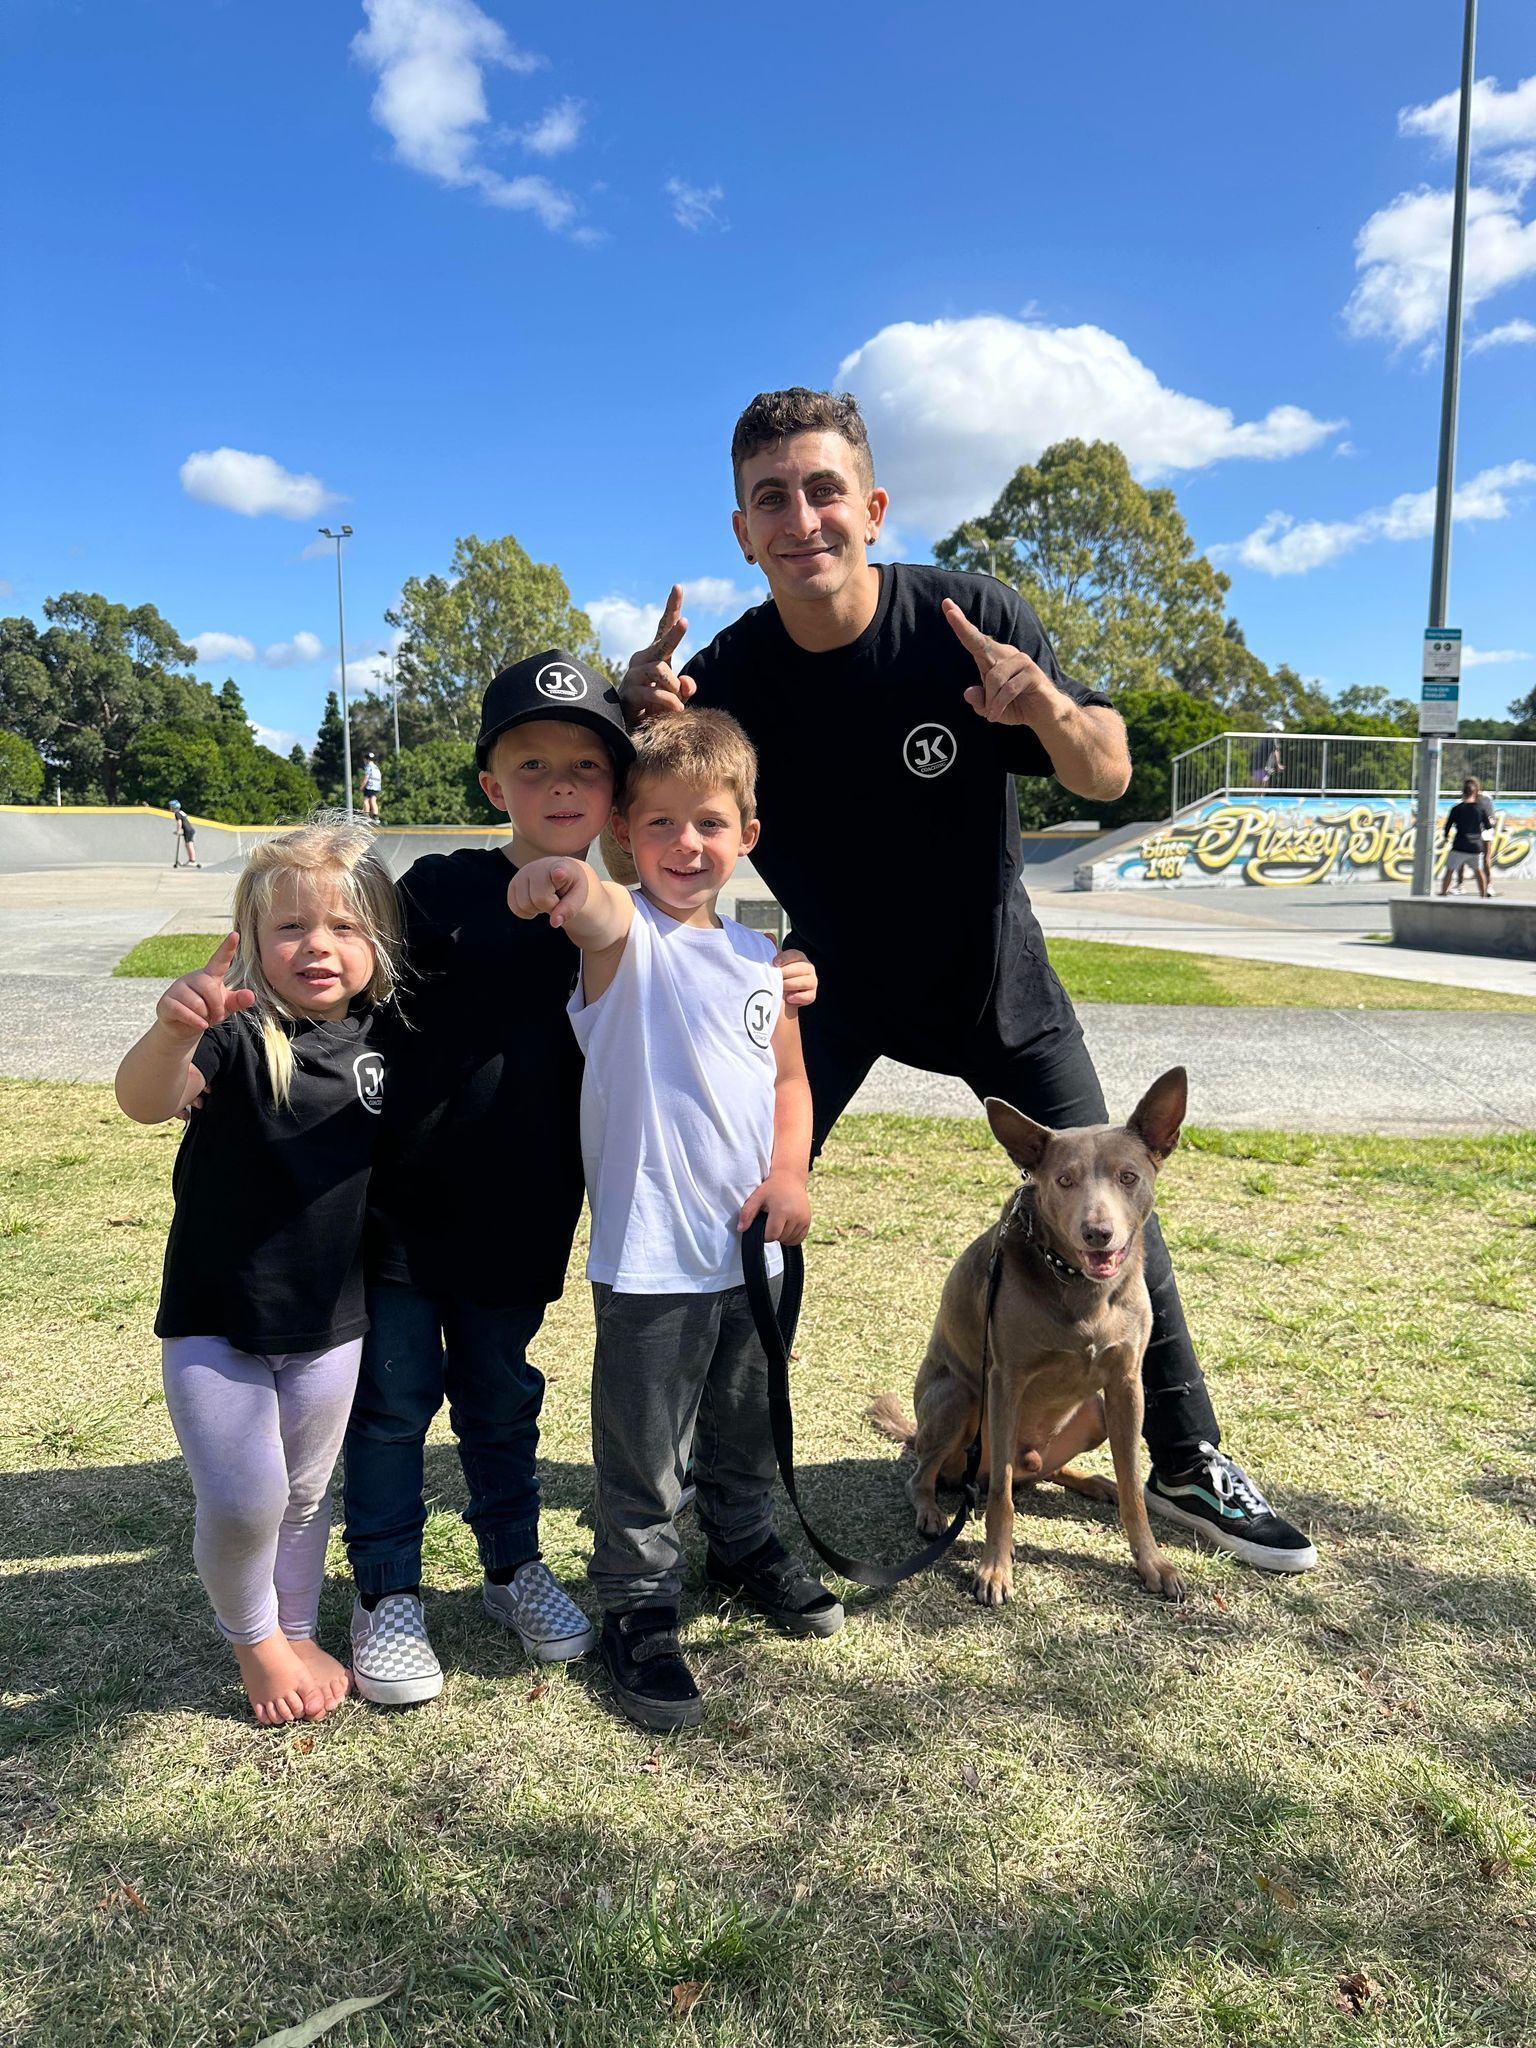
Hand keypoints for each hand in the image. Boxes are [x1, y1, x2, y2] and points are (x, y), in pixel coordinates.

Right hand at [155, 932, 254, 1039]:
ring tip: (203, 1018)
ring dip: (205, 1017)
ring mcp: (178, 988)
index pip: (220, 960)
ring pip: (197, 1003)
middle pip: (209, 989)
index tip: (235, 934)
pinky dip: (195, 1022)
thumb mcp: (226, 1006)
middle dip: (217, 1008)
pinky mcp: (166, 1002)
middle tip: (215, 1016)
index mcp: (210, 976)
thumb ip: (238, 1000)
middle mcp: (193, 978)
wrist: (183, 1027)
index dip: (227, 948)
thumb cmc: (207, 1011)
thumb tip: (251, 995)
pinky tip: (199, 1024)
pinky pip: (183, 1012)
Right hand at [508, 857, 588, 928]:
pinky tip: (535, 902)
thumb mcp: (578, 897)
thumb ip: (569, 910)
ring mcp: (522, 874)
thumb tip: (554, 922)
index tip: (559, 873)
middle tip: (555, 898)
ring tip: (545, 898)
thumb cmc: (570, 885)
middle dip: (548, 906)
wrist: (559, 874)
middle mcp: (538, 867)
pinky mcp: (512, 884)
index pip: (558, 870)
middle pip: (539, 899)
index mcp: (562, 867)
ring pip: (524, 905)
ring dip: (536, 909)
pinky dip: (526, 912)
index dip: (558, 873)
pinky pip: (515, 908)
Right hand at [620, 585, 696, 725]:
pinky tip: (677, 709)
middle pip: (662, 644)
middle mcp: (642, 660)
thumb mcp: (677, 697)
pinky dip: (668, 701)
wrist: (633, 728)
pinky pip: (653, 692)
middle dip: (675, 634)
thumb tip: (687, 683)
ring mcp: (633, 675)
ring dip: (673, 686)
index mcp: (655, 656)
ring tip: (677, 702)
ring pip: (659, 670)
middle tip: (685, 623)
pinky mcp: (629, 693)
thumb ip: (685, 688)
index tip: (678, 587)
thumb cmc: (657, 708)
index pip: (664, 629)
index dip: (672, 609)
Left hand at [739, 1170, 810, 1246]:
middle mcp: (795, 1216)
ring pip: (789, 1240)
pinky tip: (785, 1226)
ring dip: (782, 1236)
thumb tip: (740, 1229)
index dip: (764, 1234)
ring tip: (778, 1221)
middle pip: (781, 1238)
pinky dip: (791, 1237)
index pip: (772, 1235)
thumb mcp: (757, 1197)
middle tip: (770, 1220)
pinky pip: (798, 1238)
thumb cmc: (771, 1187)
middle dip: (773, 1233)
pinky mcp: (808, 1221)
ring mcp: (804, 1219)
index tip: (762, 1225)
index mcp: (782, 1210)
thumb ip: (747, 1213)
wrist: (790, 1178)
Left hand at [773, 947, 816, 1009]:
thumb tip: (768, 936)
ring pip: (806, 981)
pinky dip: (798, 997)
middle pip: (801, 968)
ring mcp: (812, 981)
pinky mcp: (812, 995)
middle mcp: (808, 968)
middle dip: (787, 973)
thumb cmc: (776, 976)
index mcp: (799, 958)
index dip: (785, 958)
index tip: (774, 963)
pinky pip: (809, 996)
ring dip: (791, 984)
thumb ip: (771, 949)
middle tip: (775, 977)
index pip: (795, 954)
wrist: (780, 996)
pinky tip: (788, 998)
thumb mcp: (773, 962)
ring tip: (781, 988)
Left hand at [942, 598, 1059, 726]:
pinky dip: (999, 704)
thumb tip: (968, 692)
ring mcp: (1021, 660)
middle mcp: (1006, 654)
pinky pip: (1008, 688)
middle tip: (946, 605)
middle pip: (980, 642)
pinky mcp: (1032, 672)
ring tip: (991, 714)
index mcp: (993, 658)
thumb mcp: (990, 709)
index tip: (947, 605)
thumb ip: (979, 701)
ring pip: (994, 677)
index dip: (960, 623)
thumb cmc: (1015, 706)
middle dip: (962, 626)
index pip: (974, 639)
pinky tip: (996, 715)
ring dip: (990, 700)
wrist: (1044, 715)